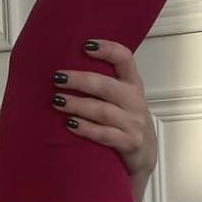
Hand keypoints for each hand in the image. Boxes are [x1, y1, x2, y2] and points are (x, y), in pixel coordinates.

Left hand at [51, 37, 157, 180]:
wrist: (144, 157)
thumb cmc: (125, 123)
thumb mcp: (122, 100)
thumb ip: (103, 85)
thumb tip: (66, 70)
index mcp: (133, 84)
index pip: (125, 59)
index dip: (107, 50)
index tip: (85, 45)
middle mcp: (135, 101)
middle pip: (107, 86)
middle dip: (80, 81)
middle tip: (57, 78)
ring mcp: (134, 123)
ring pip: (102, 111)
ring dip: (77, 105)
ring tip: (57, 101)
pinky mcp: (130, 143)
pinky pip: (104, 135)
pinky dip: (86, 129)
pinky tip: (70, 124)